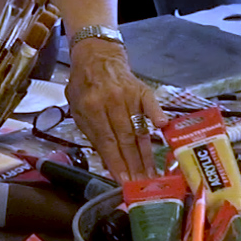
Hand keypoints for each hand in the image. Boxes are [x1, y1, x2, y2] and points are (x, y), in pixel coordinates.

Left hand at [66, 39, 164, 180]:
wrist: (97, 56)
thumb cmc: (84, 86)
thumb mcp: (77, 109)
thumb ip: (91, 133)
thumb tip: (107, 162)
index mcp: (91, 107)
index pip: (106, 141)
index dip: (116, 163)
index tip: (123, 182)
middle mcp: (112, 101)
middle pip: (125, 138)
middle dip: (134, 165)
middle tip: (141, 184)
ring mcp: (129, 95)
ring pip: (139, 128)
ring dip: (146, 154)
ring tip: (151, 174)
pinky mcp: (143, 90)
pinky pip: (152, 104)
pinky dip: (157, 115)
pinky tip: (163, 128)